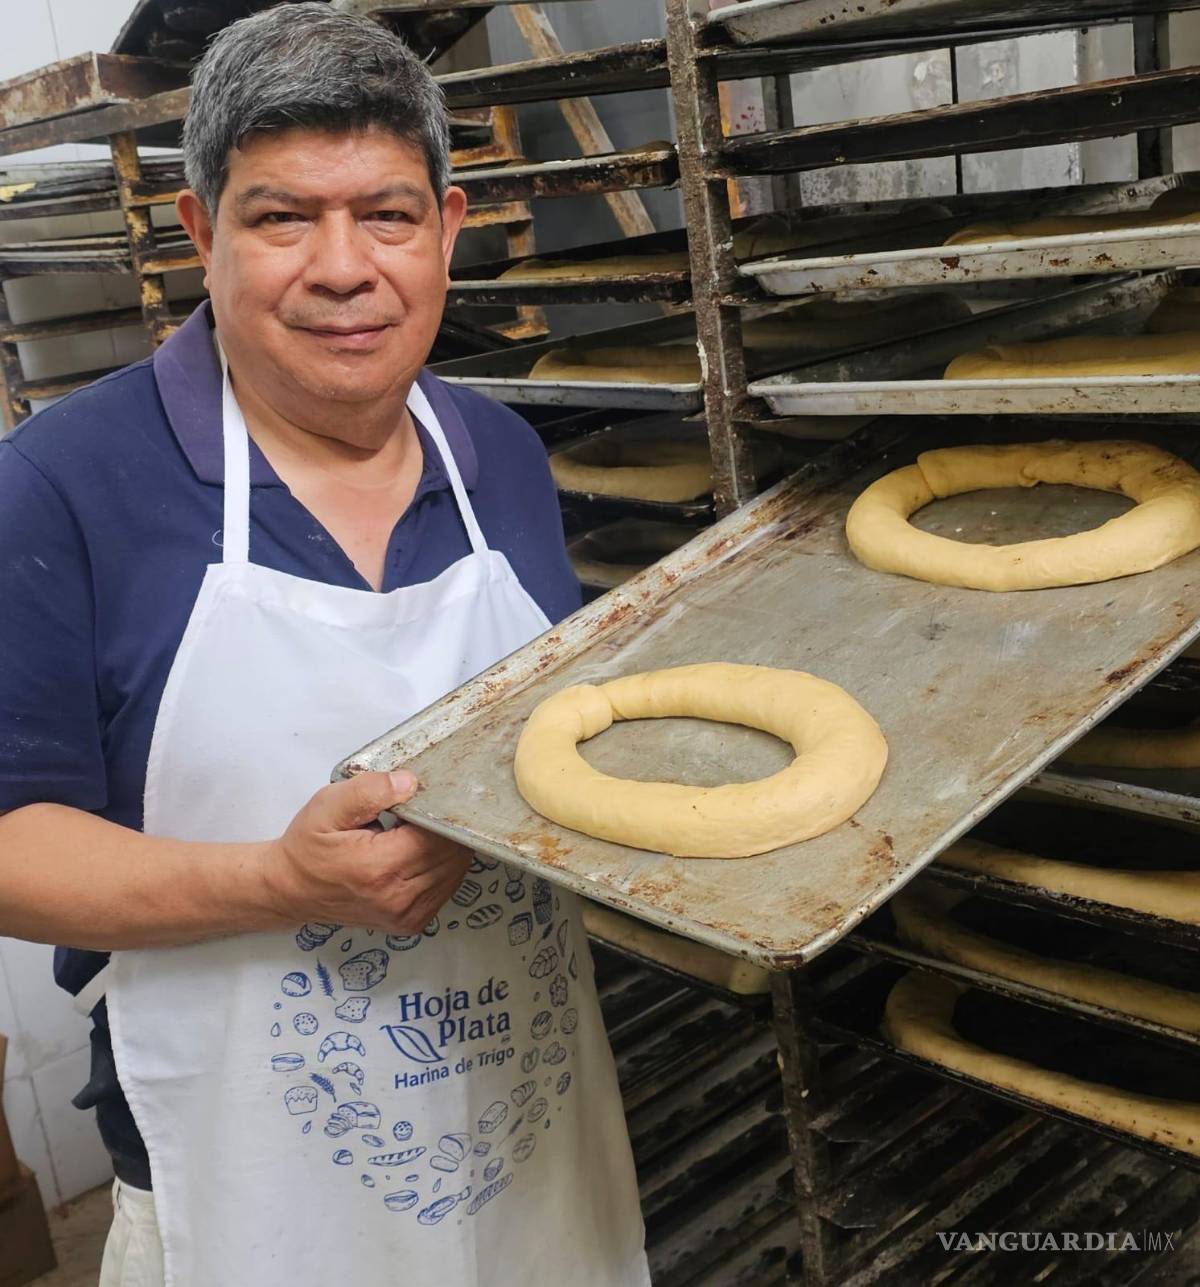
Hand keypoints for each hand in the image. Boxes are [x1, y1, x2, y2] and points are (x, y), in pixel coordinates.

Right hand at [262, 770, 471, 932]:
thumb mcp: (327, 806)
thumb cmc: (308, 846)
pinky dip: (441, 867)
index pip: (438, 835)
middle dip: (445, 828)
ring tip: (416, 832)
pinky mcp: (410, 923)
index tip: (427, 796)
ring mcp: (407, 915)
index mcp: (379, 867)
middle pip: (453, 855)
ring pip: (455, 872)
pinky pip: (446, 888)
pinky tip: (417, 853)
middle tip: (422, 811)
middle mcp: (398, 897)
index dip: (439, 811)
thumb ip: (368, 791)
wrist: (291, 890)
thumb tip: (410, 783)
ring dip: (446, 848)